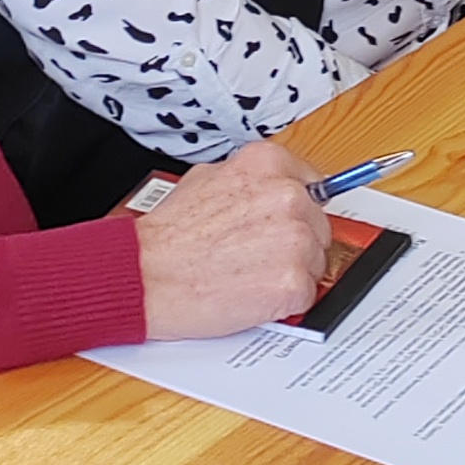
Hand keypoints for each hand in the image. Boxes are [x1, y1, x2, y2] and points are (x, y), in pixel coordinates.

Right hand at [136, 144, 331, 338]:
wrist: (146, 274)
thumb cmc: (168, 235)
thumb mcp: (205, 178)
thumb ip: (249, 180)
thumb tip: (271, 190)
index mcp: (268, 164)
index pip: (313, 185)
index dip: (297, 210)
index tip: (286, 222)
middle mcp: (287, 197)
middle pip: (318, 225)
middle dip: (294, 242)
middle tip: (256, 253)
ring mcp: (294, 241)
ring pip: (315, 261)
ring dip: (289, 271)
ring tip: (247, 273)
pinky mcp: (292, 283)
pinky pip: (306, 294)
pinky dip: (283, 300)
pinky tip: (251, 292)